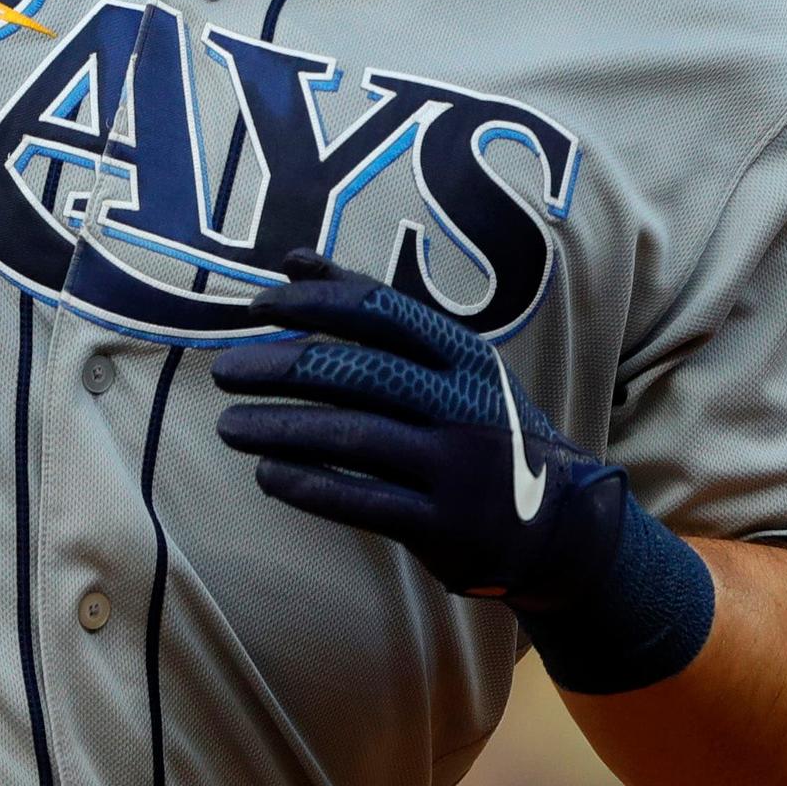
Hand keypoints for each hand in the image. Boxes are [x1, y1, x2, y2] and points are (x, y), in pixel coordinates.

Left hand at [210, 251, 715, 693]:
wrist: (561, 525)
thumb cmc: (484, 430)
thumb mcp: (453, 364)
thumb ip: (377, 314)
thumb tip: (293, 259)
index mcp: (466, 358)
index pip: (382, 313)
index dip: (315, 303)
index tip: (258, 306)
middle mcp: (465, 406)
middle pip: (360, 374)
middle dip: (283, 369)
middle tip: (225, 372)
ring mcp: (458, 468)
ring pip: (354, 439)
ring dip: (281, 429)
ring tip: (230, 426)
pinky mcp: (445, 527)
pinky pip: (364, 501)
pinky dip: (310, 486)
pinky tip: (268, 474)